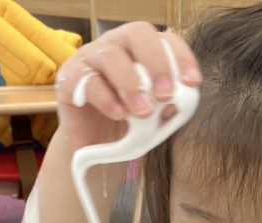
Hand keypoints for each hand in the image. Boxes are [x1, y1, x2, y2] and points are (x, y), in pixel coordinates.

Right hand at [55, 22, 200, 149]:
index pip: (164, 39)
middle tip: (165, 95)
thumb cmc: (126, 127)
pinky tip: (119, 115)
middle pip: (137, 33)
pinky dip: (107, 98)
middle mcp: (116, 46)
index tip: (192, 82)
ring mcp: (91, 59)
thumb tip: (179, 102)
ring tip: (142, 112)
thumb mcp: (153, 121)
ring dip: (131, 83)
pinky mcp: (70, 79)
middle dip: (156, 63)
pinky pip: (88, 79)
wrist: (93, 149)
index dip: (180, 56)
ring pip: (111, 54)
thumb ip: (167, 109)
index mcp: (141, 52)